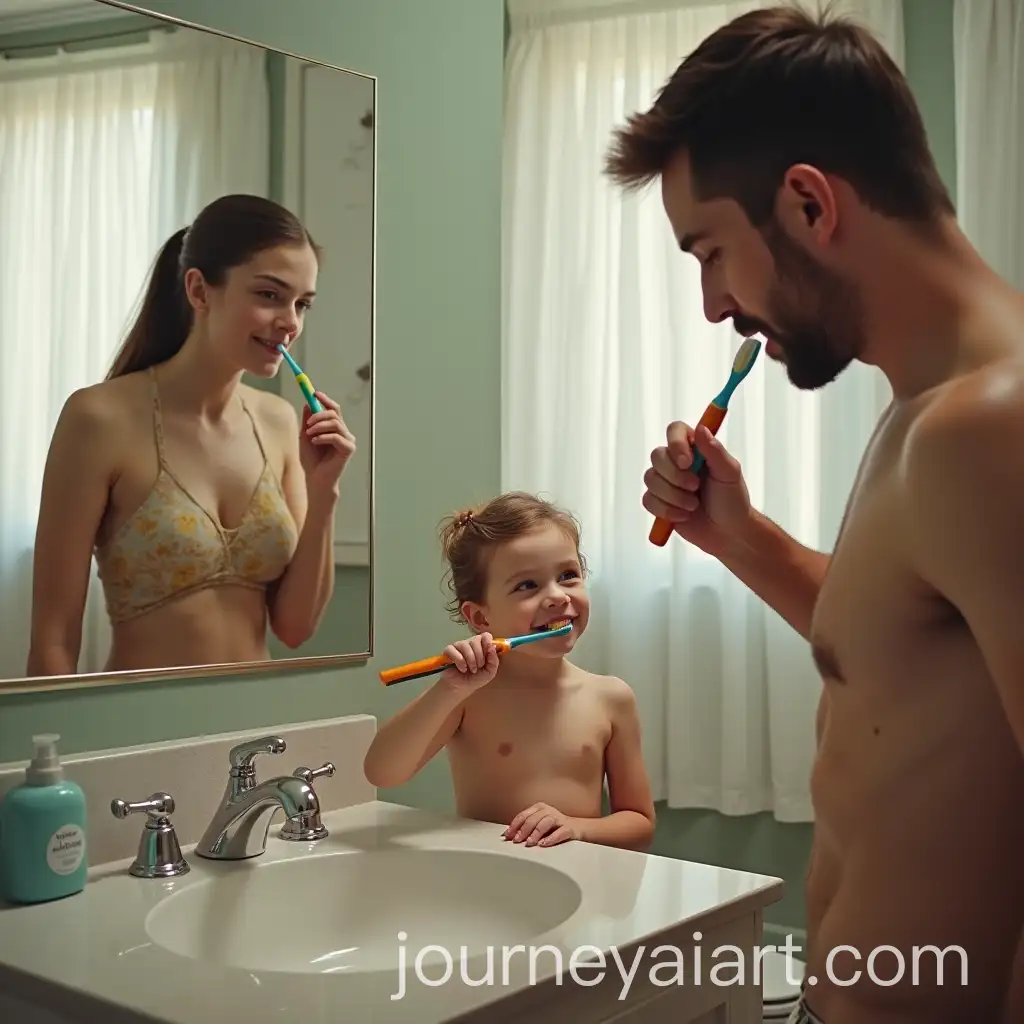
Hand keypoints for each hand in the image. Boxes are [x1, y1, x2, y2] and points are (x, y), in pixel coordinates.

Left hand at [300, 392, 355, 493]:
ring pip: (335, 423)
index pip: (334, 409)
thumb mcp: (305, 436)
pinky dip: (323, 437)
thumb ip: (308, 421)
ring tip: (309, 435)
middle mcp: (344, 433)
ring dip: (319, 427)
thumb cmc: (311, 461)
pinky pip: (336, 437)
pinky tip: (315, 442)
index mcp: (335, 429)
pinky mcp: (348, 449)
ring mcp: (348, 441)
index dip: (325, 400)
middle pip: (334, 414)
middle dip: (319, 415)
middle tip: (307, 423)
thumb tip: (308, 403)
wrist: (315, 480)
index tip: (314, 394)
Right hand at [438, 633, 499, 693]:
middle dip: (479, 656)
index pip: (486, 636)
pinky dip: (459, 661)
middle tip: (478, 667)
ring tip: (471, 669)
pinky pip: (453, 650)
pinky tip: (462, 668)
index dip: (488, 643)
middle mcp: (470, 643)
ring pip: (465, 645)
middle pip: (476, 640)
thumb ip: (494, 660)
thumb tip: (492, 646)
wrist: (461, 688)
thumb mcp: (490, 672)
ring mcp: (458, 646)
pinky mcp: (448, 651)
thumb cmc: (476, 678)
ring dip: (470, 660)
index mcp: (481, 646)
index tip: (488, 654)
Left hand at [504, 803, 579, 846]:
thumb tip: (508, 836)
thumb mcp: (538, 824)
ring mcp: (559, 818)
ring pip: (545, 823)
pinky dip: (551, 838)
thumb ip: (525, 828)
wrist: (576, 828)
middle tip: (517, 840)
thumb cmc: (554, 827)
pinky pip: (559, 832)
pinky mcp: (568, 828)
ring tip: (529, 843)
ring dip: (535, 833)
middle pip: (532, 819)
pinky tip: (544, 844)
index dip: (514, 826)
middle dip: (523, 830)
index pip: (523, 815)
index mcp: (539, 808)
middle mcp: (548, 811)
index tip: (507, 836)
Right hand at [643, 421, 753, 557]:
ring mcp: (665, 481)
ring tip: (693, 506)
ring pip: (650, 479)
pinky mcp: (658, 501)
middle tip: (696, 487)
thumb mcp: (729, 473)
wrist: (727, 533)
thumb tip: (700, 428)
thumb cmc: (732, 500)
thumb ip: (714, 450)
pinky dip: (666, 510)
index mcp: (695, 448)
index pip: (675, 431)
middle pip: (657, 455)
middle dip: (675, 476)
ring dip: (673, 496)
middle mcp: (676, 462)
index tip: (687, 462)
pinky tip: (683, 516)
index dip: (676, 444)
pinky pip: (648, 500)